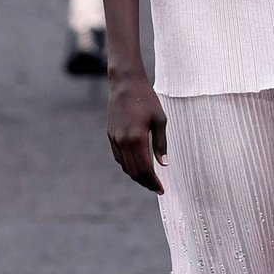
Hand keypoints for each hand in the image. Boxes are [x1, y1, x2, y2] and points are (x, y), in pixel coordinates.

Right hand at [107, 73, 167, 194]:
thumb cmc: (146, 99)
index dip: (153, 182)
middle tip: (156, 187)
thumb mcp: (160, 120)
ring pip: (125, 166)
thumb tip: (163, 164)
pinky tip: (137, 165)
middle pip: (133, 171)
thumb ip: (161, 143)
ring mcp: (115, 139)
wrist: (125, 84)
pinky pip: (118, 157)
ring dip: (136, 176)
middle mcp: (123, 141)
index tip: (161, 189)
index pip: (145, 169)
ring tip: (149, 179)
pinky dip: (128, 165)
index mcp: (137, 138)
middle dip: (145, 182)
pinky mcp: (110, 135)